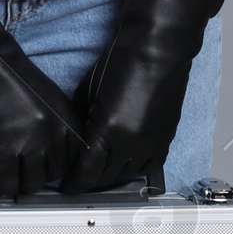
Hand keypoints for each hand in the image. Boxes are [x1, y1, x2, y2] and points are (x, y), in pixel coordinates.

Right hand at [0, 0, 83, 196]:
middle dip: (43, 177)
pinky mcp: (3, 147)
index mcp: (67, 117)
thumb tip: (51, 152)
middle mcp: (54, 131)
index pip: (75, 159)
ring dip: (25, 185)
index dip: (62, 168)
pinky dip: (6, 189)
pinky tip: (2, 188)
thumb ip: (55, 124)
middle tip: (31, 178)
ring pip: (33, 183)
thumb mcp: (47, 96)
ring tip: (17, 182)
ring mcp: (29, 141)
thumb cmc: (8, 72)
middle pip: (55, 173)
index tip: (52, 173)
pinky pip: (8, 182)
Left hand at [62, 0, 224, 194]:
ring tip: (100, 178)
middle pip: (106, 178)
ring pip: (128, 175)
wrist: (156, 49)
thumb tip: (76, 142)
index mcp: (107, 132)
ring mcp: (151, 142)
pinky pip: (151, 166)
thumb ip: (81, 123)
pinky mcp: (166, 137)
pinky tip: (127, 169)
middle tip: (80, 181)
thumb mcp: (86, 94)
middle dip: (90, 182)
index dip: (74, 183)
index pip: (86, 172)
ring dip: (112, 178)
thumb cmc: (122, 61)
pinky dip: (136, 171)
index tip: (67, 185)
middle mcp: (131, 143)